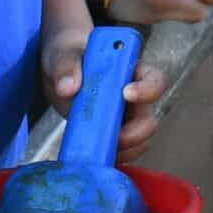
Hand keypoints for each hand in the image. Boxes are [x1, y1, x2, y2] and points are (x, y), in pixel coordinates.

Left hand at [40, 23, 170, 158]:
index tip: (126, 94)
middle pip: (149, 119)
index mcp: (131, 71)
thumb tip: (68, 88)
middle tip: (115, 138)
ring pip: (139, 140)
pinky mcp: (108, 133)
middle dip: (135, 133)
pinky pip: (119, 151)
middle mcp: (134, 95)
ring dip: (124, 151)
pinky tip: (93, 159)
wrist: (57, 70)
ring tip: (100, 152)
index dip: (147, 89)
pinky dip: (110, 159)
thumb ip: (66, 66)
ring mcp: (122, 117)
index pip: (154, 79)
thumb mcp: (63, 53)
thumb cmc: (67, 53)